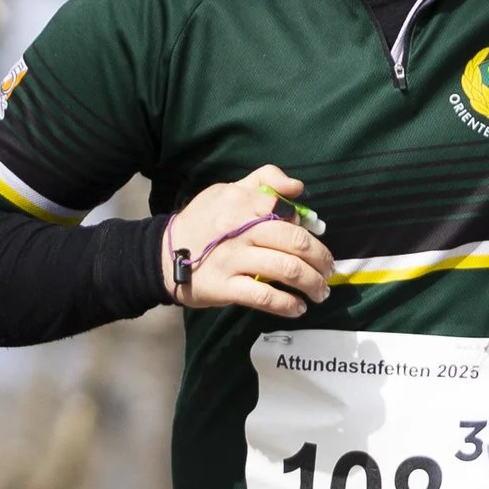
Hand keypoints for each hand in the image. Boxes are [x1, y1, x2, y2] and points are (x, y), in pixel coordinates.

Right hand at [161, 161, 335, 316]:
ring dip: (311, 284)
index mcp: (243, 203)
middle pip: (295, 242)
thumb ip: (264, 181)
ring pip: (286, 270)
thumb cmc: (200, 221)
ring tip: (320, 292)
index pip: (287, 211)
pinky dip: (287, 304)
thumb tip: (298, 187)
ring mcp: (232, 260)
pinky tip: (297, 308)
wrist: (160, 254)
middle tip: (329, 271)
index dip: (308, 228)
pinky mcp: (224, 287)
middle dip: (320, 260)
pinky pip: (264, 297)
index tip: (316, 240)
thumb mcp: (226, 190)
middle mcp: (240, 230)